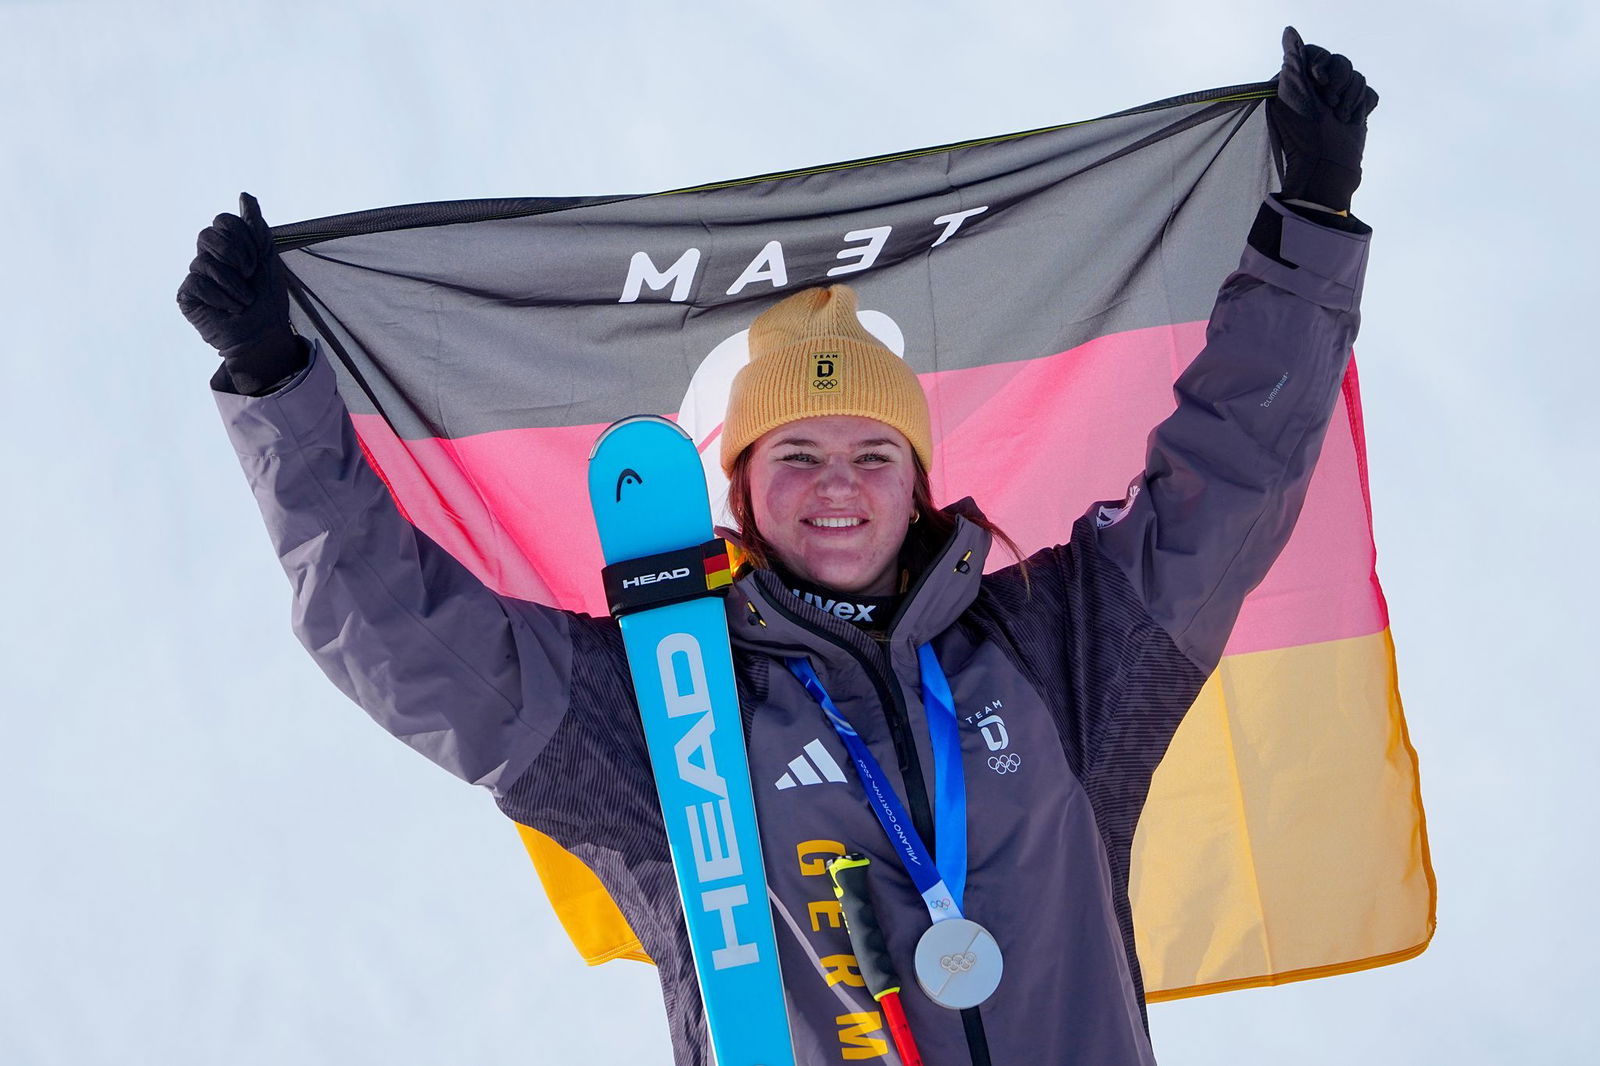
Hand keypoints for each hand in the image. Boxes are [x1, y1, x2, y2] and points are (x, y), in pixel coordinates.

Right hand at [177, 192, 302, 392]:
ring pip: (204, 261)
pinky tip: (229, 309)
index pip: (224, 221)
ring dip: (234, 283)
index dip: (243, 238)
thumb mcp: (268, 258)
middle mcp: (208, 257)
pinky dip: (221, 297)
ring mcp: (196, 276)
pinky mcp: (187, 296)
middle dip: (237, 256)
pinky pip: (197, 282)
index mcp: (227, 246)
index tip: (257, 261)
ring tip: (244, 300)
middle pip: (208, 235)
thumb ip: (256, 226)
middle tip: (250, 276)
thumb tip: (245, 195)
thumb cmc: (268, 299)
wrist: (266, 333)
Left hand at [1267, 27, 1378, 213]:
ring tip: (1339, 117)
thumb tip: (1289, 30)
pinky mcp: (1355, 111)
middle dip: (1339, 81)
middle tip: (1329, 104)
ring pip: (1357, 77)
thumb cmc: (1303, 129)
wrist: (1327, 163)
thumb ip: (1294, 58)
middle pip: (1341, 62)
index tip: (1317, 79)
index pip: (1317, 53)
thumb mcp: (1293, 90)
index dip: (1322, 64)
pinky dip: (1363, 106)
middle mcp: (1317, 89)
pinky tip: (1351, 121)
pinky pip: (1370, 93)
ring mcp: (1337, 100)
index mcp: (1297, 82)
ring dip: (1350, 97)